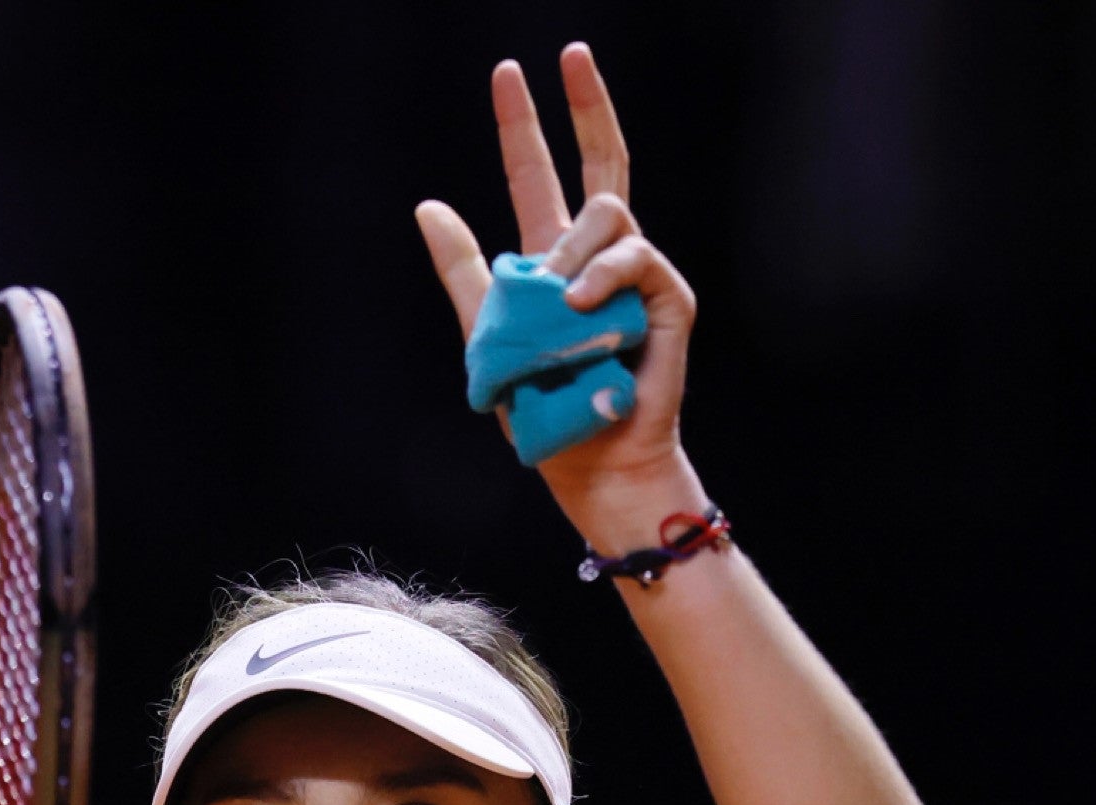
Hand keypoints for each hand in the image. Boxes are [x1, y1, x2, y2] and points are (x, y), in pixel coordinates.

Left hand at [414, 44, 701, 527]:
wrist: (589, 460)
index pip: (543, 176)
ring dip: (571, 252)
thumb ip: (465, 270)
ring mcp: (638, 273)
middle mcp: (600, 258)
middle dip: (583, 105)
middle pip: (601, 161)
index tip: (512, 74)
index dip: (527, 126)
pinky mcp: (668, 297)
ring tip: (556, 307)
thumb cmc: (541, 406)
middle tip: (569, 53)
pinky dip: (600, 279)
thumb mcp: (487, 333)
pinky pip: (634, 255)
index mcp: (553, 261)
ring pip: (608, 210)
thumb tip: (427, 205)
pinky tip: (580, 306)